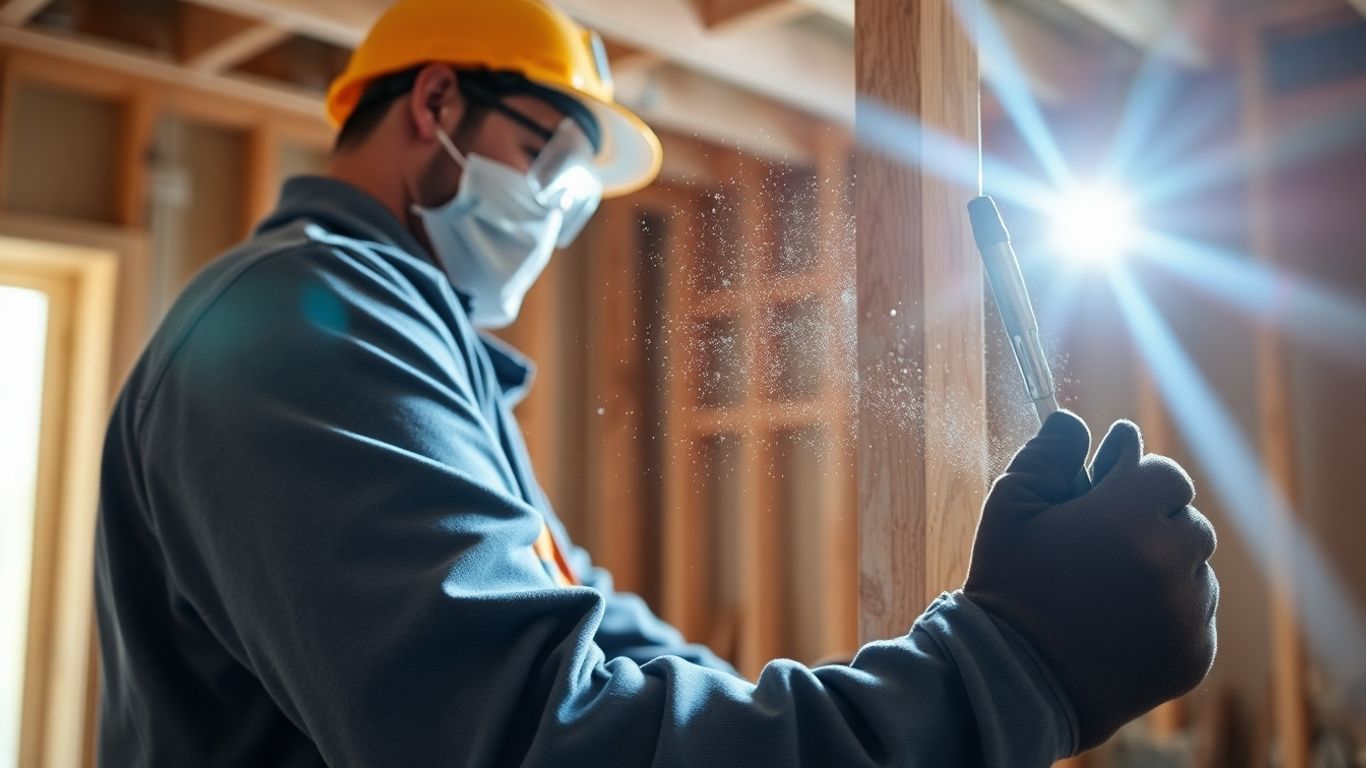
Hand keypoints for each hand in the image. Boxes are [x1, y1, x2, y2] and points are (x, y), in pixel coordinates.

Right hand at [964, 411, 1218, 749]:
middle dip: (1153, 523)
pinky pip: (1198, 614)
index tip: (1108, 492)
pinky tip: (1123, 620)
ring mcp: (1189, 612)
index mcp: (1128, 517)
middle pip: (1188, 521)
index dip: (1136, 479)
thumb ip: (1046, 457)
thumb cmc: (1008, 587)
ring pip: (1196, 569)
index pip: (1166, 475)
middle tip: (1106, 542)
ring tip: (1112, 586)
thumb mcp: (1010, 510)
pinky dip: (1170, 611)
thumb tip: (1072, 421)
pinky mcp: (1195, 653)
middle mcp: (1171, 562)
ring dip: (1165, 566)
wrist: (1015, 682)